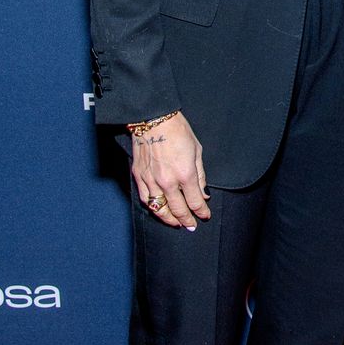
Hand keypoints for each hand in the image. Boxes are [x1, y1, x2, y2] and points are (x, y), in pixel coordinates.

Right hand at [131, 113, 210, 229]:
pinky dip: (153, 207)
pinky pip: (145, 198)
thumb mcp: (197, 151)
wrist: (153, 118)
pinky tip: (158, 209)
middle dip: (186, 220)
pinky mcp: (139, 176)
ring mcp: (151, 180)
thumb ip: (200, 175)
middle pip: (178, 210)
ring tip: (175, 222)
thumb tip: (203, 193)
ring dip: (168, 218)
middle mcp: (167, 181)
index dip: (201, 212)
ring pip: (159, 208)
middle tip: (190, 226)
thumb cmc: (177, 131)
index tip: (204, 216)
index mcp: (185, 174)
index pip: (195, 202)